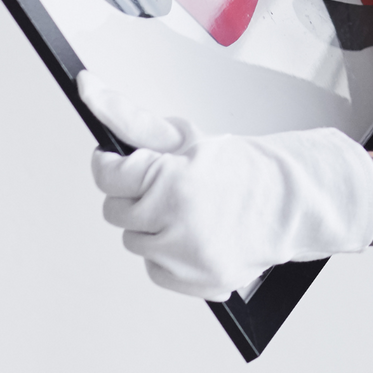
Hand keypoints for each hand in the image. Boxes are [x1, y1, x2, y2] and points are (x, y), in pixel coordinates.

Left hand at [79, 72, 372, 299]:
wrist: (285, 203)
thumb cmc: (234, 167)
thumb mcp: (182, 137)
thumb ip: (128, 116)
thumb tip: (87, 87)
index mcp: (171, 181)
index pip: (108, 176)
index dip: (113, 166)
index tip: (124, 164)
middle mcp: (176, 224)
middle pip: (116, 213)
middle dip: (135, 196)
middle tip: (168, 185)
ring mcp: (186, 260)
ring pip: (134, 243)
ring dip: (152, 226)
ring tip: (186, 210)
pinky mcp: (196, 285)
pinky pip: (156, 270)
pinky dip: (169, 254)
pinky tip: (194, 235)